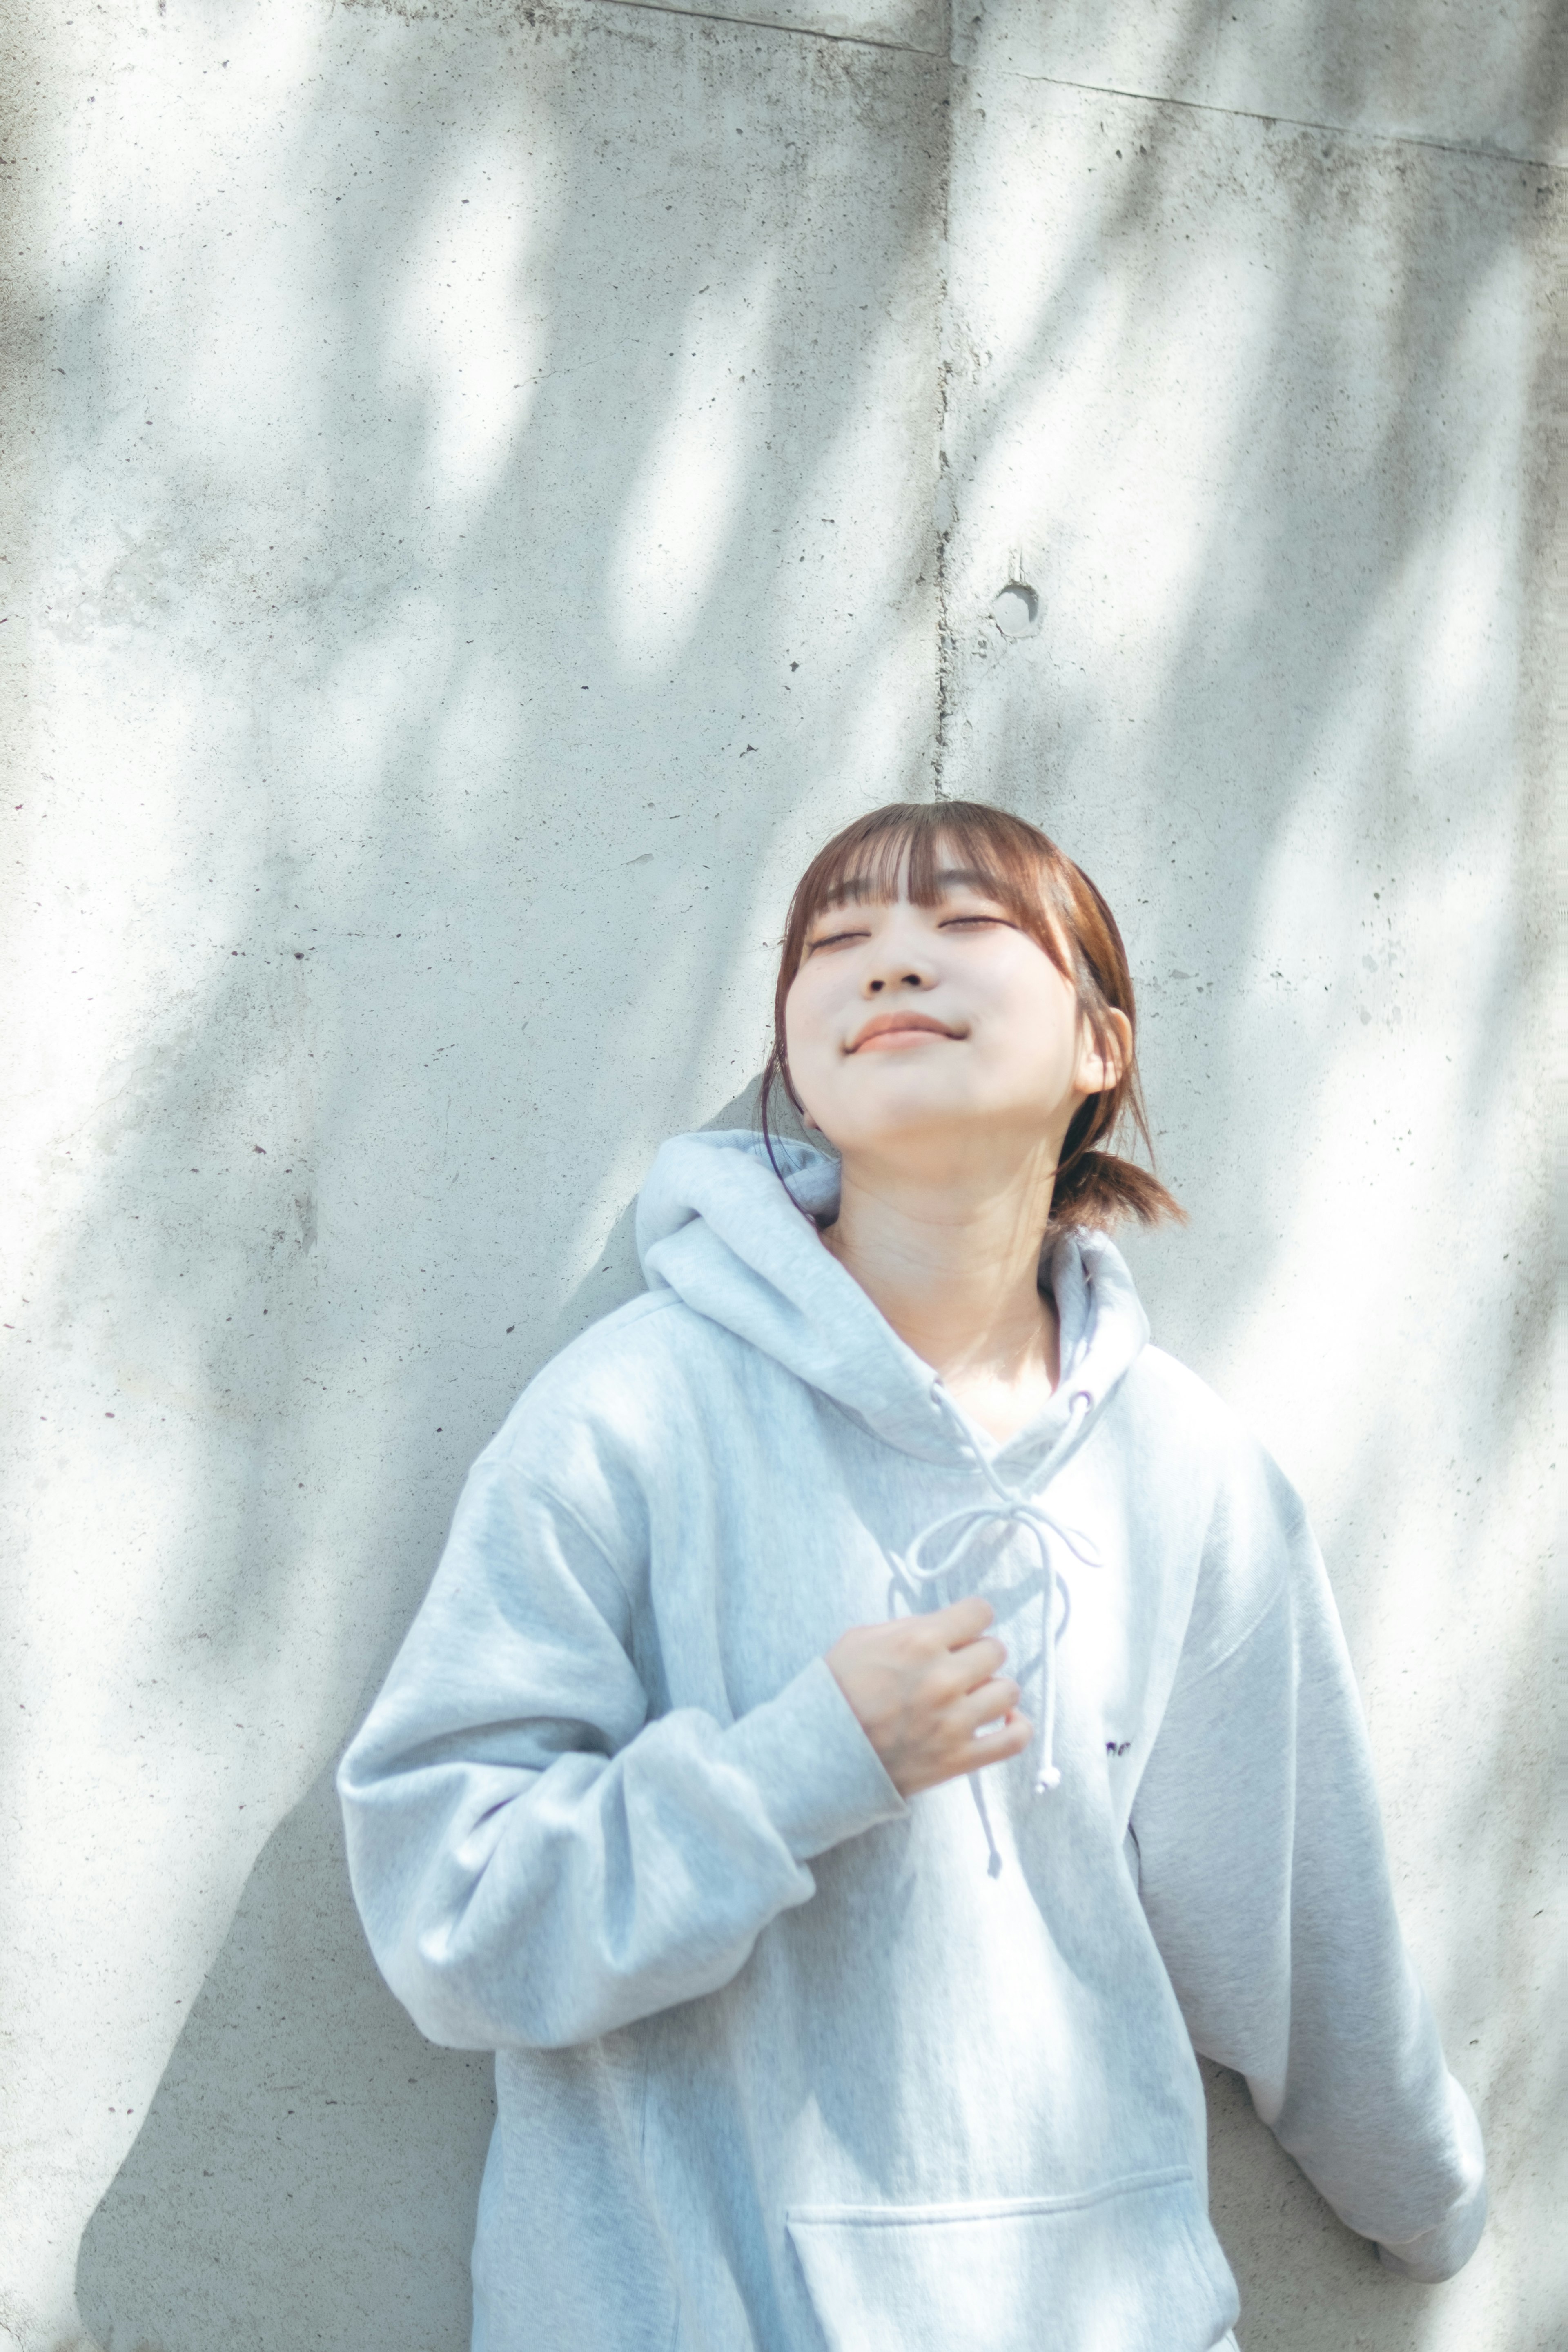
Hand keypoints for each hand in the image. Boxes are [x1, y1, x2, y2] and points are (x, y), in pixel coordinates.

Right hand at [825, 1596, 1030, 1797]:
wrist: (818, 1754)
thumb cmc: (836, 1692)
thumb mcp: (862, 1639)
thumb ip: (911, 1627)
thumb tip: (946, 1626)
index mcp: (920, 1641)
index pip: (980, 1612)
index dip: (971, 1619)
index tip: (962, 1630)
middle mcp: (943, 1678)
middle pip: (996, 1650)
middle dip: (977, 1654)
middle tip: (956, 1667)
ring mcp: (954, 1721)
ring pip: (1009, 1690)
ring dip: (992, 1690)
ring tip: (971, 1696)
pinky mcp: (959, 1758)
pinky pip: (1015, 1740)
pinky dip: (1016, 1728)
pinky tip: (1003, 1721)